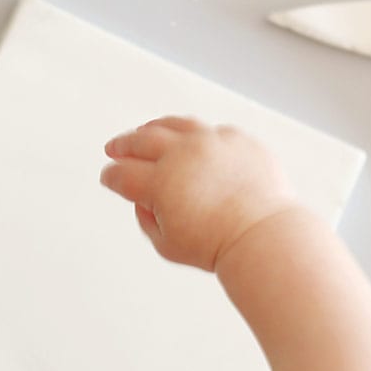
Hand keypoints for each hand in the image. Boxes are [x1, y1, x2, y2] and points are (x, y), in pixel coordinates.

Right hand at [101, 117, 295, 270]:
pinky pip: (211, 131)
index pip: (124, 174)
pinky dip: (195, 135)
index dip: (111, 176)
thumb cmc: (220, 244)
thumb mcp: (167, 245)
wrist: (261, 235)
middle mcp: (183, 154)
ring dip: (154, 129)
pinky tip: (190, 140)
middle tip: (115, 149)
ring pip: (175, 125)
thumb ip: (147, 220)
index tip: (109, 177)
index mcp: (160, 181)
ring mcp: (211, 142)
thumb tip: (144, 202)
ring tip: (146, 133)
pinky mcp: (237, 140)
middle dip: (123, 145)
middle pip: (142, 141)